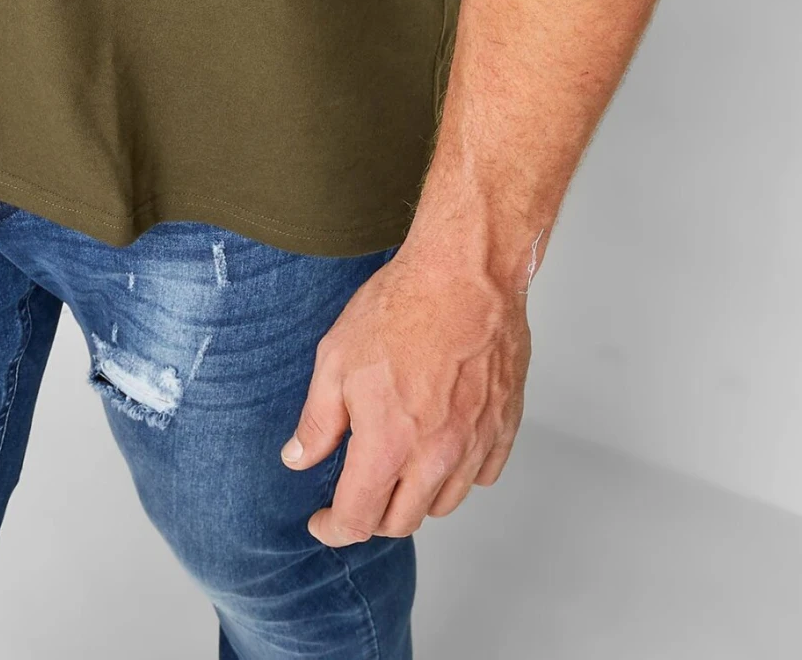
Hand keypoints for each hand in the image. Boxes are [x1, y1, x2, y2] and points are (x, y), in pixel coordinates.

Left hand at [280, 249, 530, 541]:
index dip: (333, 528)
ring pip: (444, 504)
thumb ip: (317, 420)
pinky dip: (459, 475)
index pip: (358, 519)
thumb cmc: (400, 307)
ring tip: (397, 468)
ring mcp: (475, 444)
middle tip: (356, 491)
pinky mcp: (503, 425)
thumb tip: (297, 459)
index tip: (322, 521)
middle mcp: (436, 457)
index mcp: (388, 445)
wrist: (465, 273)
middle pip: (402, 522)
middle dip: (372, 517)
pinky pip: (481, 475)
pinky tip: (441, 448)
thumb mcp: (335, 358)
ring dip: (416, 498)